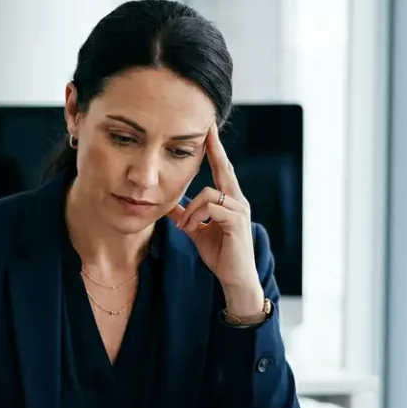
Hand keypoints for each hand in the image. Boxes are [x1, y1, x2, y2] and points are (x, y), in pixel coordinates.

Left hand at [167, 126, 263, 314]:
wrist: (234, 278)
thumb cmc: (219, 254)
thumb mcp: (196, 230)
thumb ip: (185, 214)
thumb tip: (166, 203)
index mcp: (229, 200)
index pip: (221, 169)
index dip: (215, 150)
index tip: (208, 130)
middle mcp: (238, 201)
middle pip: (224, 168)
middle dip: (214, 149)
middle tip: (207, 129)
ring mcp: (240, 210)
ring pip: (208, 193)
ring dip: (190, 210)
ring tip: (184, 227)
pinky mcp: (236, 221)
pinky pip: (210, 208)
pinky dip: (195, 217)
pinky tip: (190, 229)